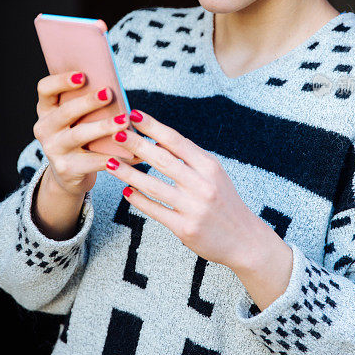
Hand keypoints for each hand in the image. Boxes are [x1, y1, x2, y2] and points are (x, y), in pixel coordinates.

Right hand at [33, 72, 139, 198]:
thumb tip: (115, 86)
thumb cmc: (79, 137)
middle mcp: (44, 128)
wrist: (69, 175)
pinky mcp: (66, 168)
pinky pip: (91, 161)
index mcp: (46, 109)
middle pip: (65, 111)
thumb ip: (87, 104)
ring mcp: (53, 149)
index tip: (83, 75)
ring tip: (124, 120)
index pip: (45, 89)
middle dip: (88, 101)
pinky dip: (110, 157)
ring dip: (103, 126)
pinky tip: (127, 153)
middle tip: (109, 93)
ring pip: (78, 135)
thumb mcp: (76, 119)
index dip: (61, 80)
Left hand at [104, 108, 261, 269]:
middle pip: (163, 160)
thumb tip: (157, 140)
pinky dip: (139, 200)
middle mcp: (202, 185)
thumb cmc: (224, 202)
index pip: (177, 141)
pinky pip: (156, 211)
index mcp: (209, 166)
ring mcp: (194, 208)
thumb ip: (190, 158)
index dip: (153, 127)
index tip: (134, 114)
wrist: (244, 240)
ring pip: (154, 186)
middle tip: (116, 133)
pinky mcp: (185, 228)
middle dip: (137, 144)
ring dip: (129, 173)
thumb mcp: (214, 175)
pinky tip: (126, 192)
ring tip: (110, 163)